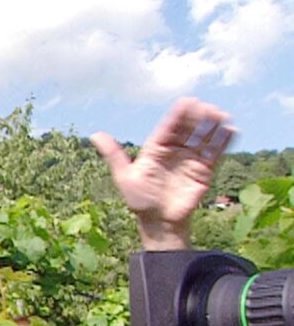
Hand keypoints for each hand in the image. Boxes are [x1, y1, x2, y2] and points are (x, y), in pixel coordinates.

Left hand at [91, 97, 234, 249]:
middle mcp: (174, 151)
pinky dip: (223, 142)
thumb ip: (114, 155)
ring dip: (213, 126)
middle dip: (198, 117)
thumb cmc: (140, 201)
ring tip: (221, 115)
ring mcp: (190, 160)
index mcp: (156, 149)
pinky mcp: (204, 171)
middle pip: (188, 129)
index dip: (178, 116)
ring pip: (203, 138)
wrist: (159, 223)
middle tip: (207, 108)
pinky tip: (231, 131)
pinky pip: (215, 153)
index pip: (169, 128)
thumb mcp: (125, 176)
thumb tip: (95, 134)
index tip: (188, 102)